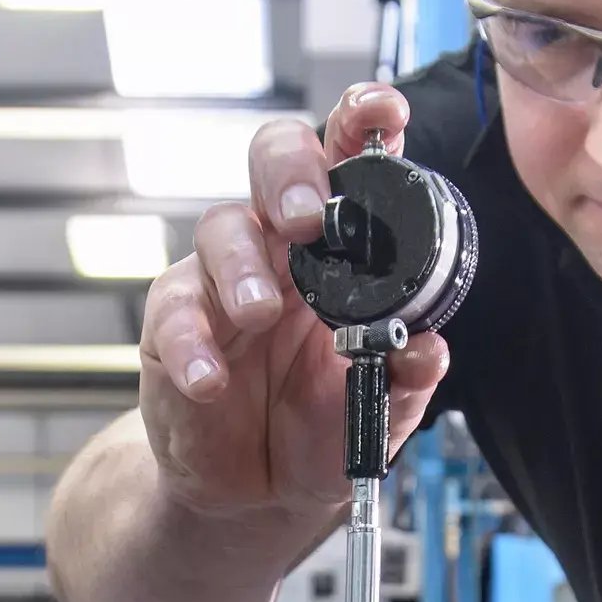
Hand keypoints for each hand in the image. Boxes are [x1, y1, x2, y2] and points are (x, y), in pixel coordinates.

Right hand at [136, 83, 450, 522]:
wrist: (256, 491)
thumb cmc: (318, 428)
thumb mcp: (379, 411)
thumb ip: (406, 379)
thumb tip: (428, 349)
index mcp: (340, 247)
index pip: (349, 162)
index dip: (362, 123)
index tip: (383, 110)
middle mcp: (280, 246)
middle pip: (273, 159)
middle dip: (290, 173)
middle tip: (307, 218)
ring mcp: (222, 281)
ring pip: (221, 228)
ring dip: (242, 266)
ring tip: (260, 314)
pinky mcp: (173, 327)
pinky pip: (173, 317)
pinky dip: (191, 345)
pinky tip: (211, 381)